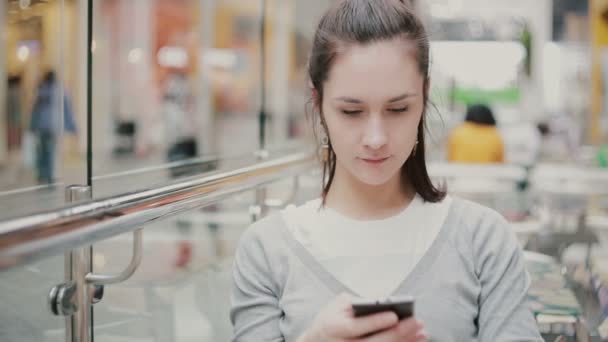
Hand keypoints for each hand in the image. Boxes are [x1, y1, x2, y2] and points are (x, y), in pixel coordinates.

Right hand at [298, 293, 427, 341]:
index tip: (394, 315)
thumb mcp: (338, 305)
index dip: (375, 322)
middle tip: (416, 323)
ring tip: (422, 333)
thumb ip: (358, 303)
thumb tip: (383, 302)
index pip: (356, 327)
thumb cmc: (331, 320)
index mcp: (334, 328)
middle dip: (398, 333)